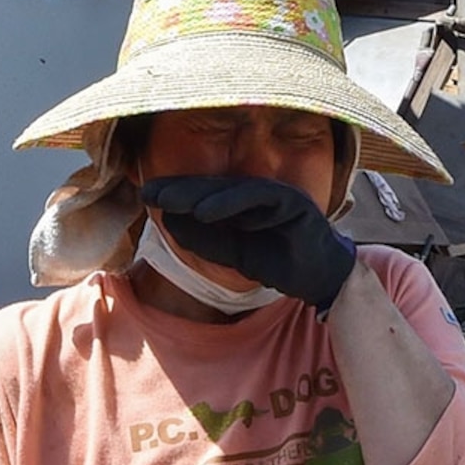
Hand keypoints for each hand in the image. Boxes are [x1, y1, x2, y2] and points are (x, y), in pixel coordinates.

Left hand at [142, 175, 359, 311]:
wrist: (318, 277)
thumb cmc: (277, 262)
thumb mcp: (231, 255)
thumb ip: (204, 241)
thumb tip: (172, 224)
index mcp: (241, 205)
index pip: (204, 194)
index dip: (176, 194)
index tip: (146, 196)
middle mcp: (257, 195)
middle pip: (214, 187)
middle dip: (181, 189)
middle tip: (150, 192)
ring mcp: (276, 195)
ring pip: (233, 189)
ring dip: (200, 194)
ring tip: (171, 202)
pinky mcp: (293, 202)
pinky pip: (259, 198)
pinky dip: (231, 203)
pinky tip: (206, 211)